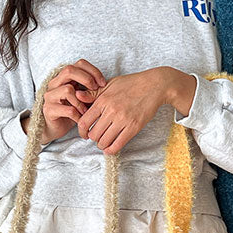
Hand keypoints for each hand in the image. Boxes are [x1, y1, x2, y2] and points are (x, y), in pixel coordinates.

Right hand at [22, 59, 106, 143]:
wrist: (56, 129)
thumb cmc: (73, 112)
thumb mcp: (84, 98)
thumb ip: (91, 90)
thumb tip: (105, 85)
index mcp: (64, 78)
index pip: (79, 64)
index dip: (93, 71)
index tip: (103, 83)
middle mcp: (55, 84)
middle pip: (69, 70)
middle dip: (87, 79)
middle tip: (95, 90)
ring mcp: (50, 96)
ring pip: (67, 89)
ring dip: (81, 101)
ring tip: (86, 110)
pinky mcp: (49, 110)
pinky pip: (68, 109)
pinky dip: (78, 115)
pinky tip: (81, 119)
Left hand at [74, 67, 196, 153]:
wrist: (154, 86)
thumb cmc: (132, 83)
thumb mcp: (110, 84)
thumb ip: (93, 93)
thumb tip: (77, 95)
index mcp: (103, 100)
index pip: (84, 121)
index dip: (81, 131)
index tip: (84, 134)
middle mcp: (111, 111)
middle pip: (94, 134)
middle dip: (93, 138)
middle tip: (96, 137)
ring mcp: (123, 120)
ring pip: (104, 141)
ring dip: (102, 145)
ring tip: (104, 142)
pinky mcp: (134, 127)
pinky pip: (118, 144)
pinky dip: (111, 150)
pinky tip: (110, 148)